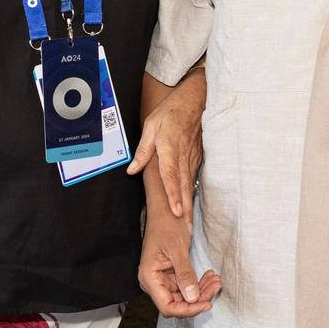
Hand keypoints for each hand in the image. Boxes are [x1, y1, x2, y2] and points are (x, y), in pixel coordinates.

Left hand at [128, 68, 205, 227]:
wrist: (195, 99)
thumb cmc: (172, 110)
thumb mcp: (151, 124)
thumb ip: (143, 149)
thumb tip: (132, 170)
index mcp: (170, 147)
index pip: (170, 174)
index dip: (172, 194)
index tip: (175, 211)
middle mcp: (183, 155)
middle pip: (182, 185)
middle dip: (183, 207)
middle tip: (185, 227)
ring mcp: (192, 157)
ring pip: (189, 183)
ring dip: (189, 203)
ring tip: (189, 223)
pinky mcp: (196, 157)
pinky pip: (193, 177)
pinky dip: (192, 192)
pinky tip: (190, 204)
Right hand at [139, 206, 220, 318]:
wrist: (165, 212)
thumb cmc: (167, 225)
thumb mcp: (178, 248)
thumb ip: (185, 274)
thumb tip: (193, 298)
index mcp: (149, 277)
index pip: (167, 306)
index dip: (188, 309)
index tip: (206, 304)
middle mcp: (153, 282)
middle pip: (177, 304)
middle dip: (198, 299)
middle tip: (215, 285)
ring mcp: (162, 279)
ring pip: (183, 296)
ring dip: (201, 291)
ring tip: (216, 280)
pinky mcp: (170, 275)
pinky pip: (185, 286)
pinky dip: (198, 283)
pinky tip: (210, 276)